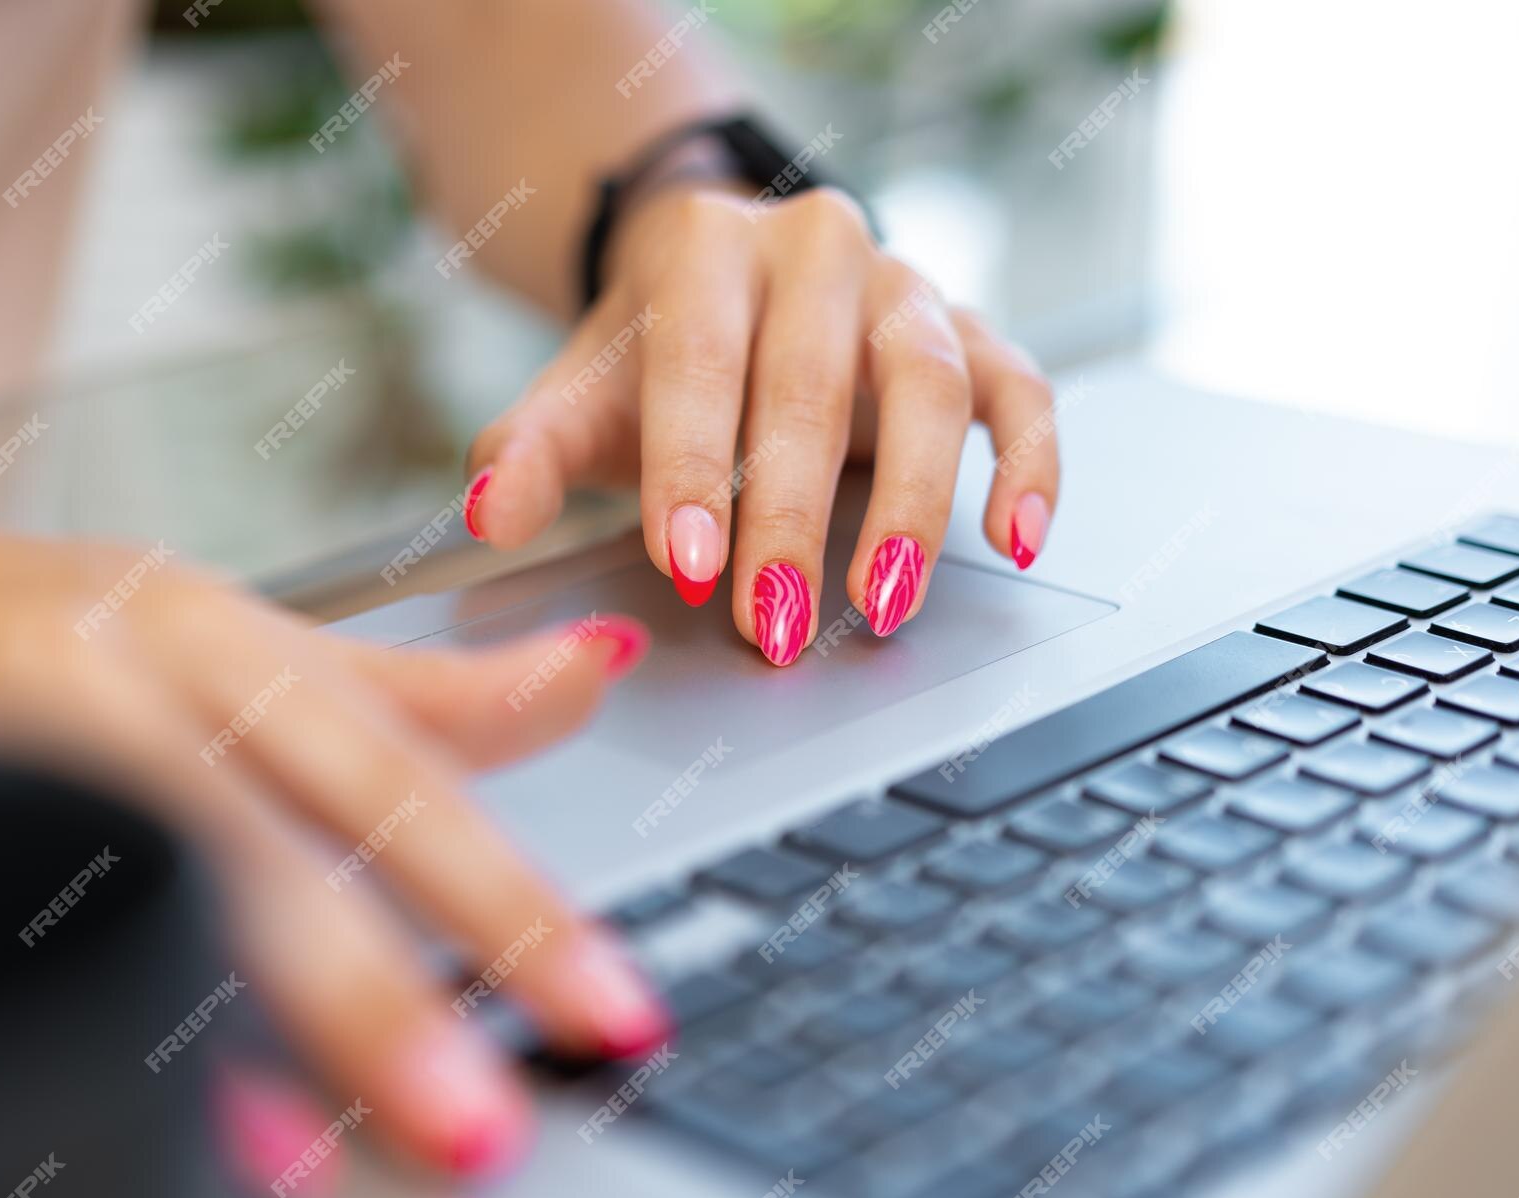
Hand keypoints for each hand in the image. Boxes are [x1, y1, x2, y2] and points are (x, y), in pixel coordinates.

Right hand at [0, 444, 668, 1176]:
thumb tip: (594, 669)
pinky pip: (1, 943)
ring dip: (230, 1033)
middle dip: (378, 991)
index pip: (384, 770)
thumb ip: (416, 688)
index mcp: (209, 633)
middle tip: (478, 1120)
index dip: (503, 899)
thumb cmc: (34, 631)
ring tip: (325, 1159)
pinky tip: (142, 1127)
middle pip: (257, 839)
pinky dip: (79, 1036)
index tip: (609, 1006)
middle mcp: (104, 681)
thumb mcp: (236, 642)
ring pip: (125, 887)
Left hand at [461, 183, 1060, 664]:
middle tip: (771, 627)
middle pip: (813, 387)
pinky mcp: (971, 331)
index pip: (700, 364)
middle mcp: (815, 251)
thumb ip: (525, 450)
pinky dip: (1032, 465)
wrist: (719, 275)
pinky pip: (1022, 391)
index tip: (685, 570)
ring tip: (883, 608)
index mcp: (706, 251)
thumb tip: (486, 512)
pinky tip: (1018, 541)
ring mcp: (904, 287)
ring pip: (931, 386)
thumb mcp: (576, 394)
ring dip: (913, 506)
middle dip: (791, 520)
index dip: (694, 472)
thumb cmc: (648, 357)